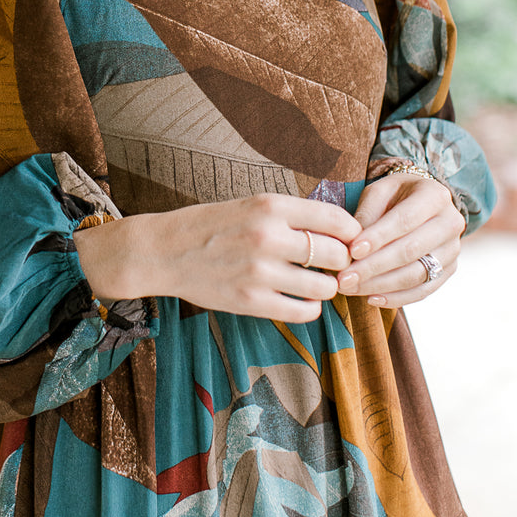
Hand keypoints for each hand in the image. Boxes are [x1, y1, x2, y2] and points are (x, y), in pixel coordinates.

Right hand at [75, 194, 361, 323]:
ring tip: (315, 282)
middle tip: (332, 264)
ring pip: (324, 286)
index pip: (336, 219)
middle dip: (341, 261)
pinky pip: (304, 311)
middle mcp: (267, 236)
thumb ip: (291, 215)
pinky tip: (299, 299)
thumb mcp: (251, 205)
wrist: (165, 251)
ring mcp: (259, 272)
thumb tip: (340, 228)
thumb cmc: (212, 225)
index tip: (350, 239)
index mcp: (270, 206)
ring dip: (326, 286)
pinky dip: (310, 308)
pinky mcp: (251, 302)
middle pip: (336, 255)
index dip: (351, 232)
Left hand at [337, 173, 463, 306]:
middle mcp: (450, 223)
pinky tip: (371, 299)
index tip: (352, 251)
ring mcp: (453, 250)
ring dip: (381, 286)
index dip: (378, 237)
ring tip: (351, 288)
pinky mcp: (449, 270)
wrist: (423, 202)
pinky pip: (423, 290)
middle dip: (373, 267)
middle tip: (344, 278)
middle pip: (410, 251)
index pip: (404, 220)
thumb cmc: (395, 195)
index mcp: (435, 196)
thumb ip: (368, 214)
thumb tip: (352, 246)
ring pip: (416, 275)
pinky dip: (397, 298)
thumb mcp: (379, 191)